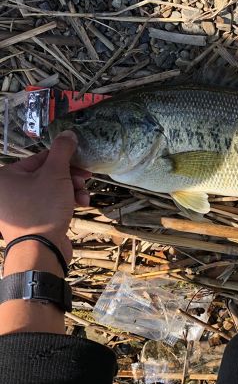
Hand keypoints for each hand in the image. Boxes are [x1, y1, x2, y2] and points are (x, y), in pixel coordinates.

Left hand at [0, 131, 90, 262]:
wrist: (41, 249)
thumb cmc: (43, 208)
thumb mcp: (56, 174)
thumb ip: (62, 151)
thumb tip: (68, 134)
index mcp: (5, 175)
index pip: (41, 158)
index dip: (64, 159)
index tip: (81, 162)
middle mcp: (7, 190)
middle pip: (47, 173)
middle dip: (70, 177)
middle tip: (85, 179)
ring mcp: (17, 207)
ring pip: (50, 189)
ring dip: (71, 190)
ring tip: (83, 196)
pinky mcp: (29, 219)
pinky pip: (48, 203)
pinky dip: (64, 202)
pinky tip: (79, 205)